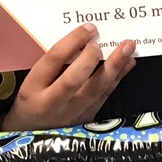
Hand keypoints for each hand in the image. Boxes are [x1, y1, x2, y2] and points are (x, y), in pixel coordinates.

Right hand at [1, 24, 136, 129]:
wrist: (32, 133)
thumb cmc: (34, 98)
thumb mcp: (33, 80)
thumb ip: (54, 62)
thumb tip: (86, 38)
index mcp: (32, 88)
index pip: (53, 60)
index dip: (72, 42)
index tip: (89, 29)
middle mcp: (51, 103)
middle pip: (73, 80)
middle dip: (90, 59)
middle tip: (102, 42)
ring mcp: (72, 115)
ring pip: (95, 90)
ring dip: (114, 67)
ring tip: (128, 48)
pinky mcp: (87, 120)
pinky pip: (104, 96)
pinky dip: (118, 78)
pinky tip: (128, 64)